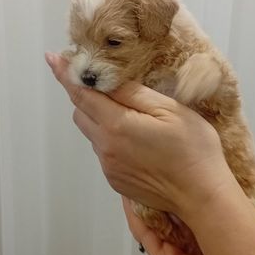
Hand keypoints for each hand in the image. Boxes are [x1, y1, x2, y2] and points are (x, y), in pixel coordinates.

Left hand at [45, 53, 233, 222]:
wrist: (201, 195)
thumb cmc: (193, 150)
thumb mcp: (169, 109)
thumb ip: (134, 93)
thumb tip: (106, 79)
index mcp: (116, 125)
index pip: (81, 93)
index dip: (66, 74)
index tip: (53, 58)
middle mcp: (105, 148)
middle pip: (81, 113)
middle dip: (88, 96)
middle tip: (108, 86)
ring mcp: (109, 167)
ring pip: (92, 134)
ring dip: (102, 120)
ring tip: (134, 118)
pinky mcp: (116, 181)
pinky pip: (104, 153)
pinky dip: (112, 141)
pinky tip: (139, 142)